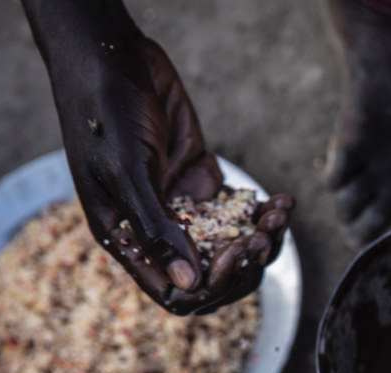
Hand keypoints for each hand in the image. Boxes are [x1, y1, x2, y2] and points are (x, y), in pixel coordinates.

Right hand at [23, 0, 292, 314]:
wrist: (114, 60)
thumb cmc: (106, 114)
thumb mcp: (127, 172)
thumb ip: (156, 230)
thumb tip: (188, 286)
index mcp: (128, 239)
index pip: (174, 294)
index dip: (210, 288)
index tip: (231, 255)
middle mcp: (158, 231)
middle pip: (213, 279)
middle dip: (244, 265)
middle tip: (263, 236)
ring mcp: (185, 209)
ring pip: (234, 249)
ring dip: (264, 240)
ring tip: (280, 215)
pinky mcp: (206, 185)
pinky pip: (243, 215)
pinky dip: (268, 214)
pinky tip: (284, 202)